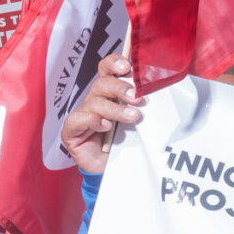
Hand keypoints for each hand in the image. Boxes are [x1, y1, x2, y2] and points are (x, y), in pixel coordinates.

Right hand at [58, 49, 140, 174]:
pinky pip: (79, 119)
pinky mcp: (72, 131)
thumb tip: (161, 88)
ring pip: (95, 102)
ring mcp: (83, 114)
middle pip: (102, 84)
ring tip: (133, 117)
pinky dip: (94, 121)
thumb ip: (143, 104)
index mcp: (110, 93)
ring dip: (115, 109)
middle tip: (138, 98)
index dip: (114, 63)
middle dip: (121, 88)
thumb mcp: (140, 120)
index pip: (107, 69)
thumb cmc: (128, 142)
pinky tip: (106, 127)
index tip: (126, 66)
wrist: (116, 170)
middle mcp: (95, 100)